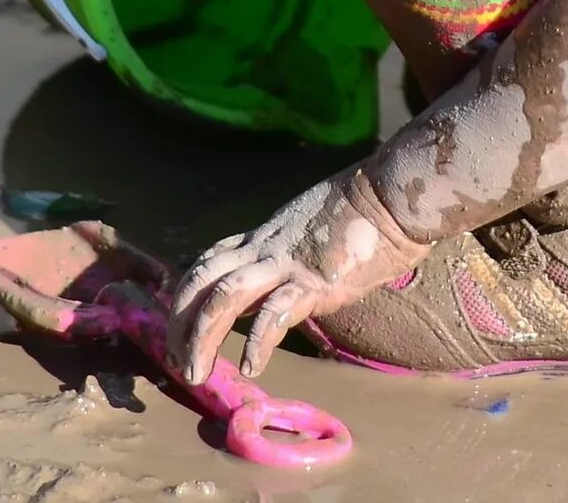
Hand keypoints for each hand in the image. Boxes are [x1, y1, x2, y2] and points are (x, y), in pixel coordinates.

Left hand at [169, 168, 430, 379]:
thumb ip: (296, 249)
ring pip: (224, 297)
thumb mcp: (315, 225)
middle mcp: (266, 247)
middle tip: (174, 358)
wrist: (393, 194)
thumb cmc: (368, 208)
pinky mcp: (314, 282)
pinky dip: (257, 343)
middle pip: (203, 280)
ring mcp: (287, 263)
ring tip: (195, 373)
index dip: (187, 291)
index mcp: (266, 235)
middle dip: (179, 320)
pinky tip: (252, 368)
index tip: (179, 320)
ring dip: (202, 337)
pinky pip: (275, 315)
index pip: (210, 260)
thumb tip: (294, 273)